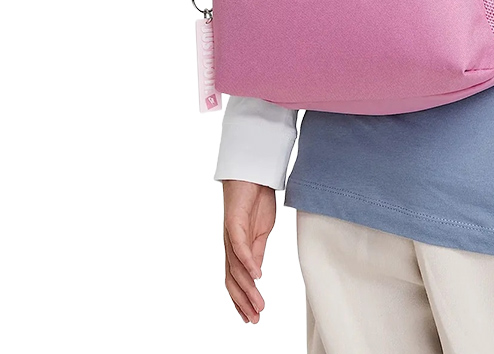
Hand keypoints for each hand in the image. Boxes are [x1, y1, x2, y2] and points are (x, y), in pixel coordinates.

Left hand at [222, 179, 275, 322]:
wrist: (252, 173)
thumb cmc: (256, 200)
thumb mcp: (262, 231)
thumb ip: (258, 251)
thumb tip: (257, 274)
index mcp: (238, 249)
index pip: (236, 280)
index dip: (241, 300)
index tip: (250, 318)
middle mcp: (231, 246)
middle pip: (233, 280)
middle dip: (243, 302)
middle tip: (254, 320)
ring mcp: (231, 236)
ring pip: (236, 269)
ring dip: (248, 289)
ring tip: (259, 304)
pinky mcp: (234, 223)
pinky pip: (240, 247)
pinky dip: (248, 263)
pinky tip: (257, 275)